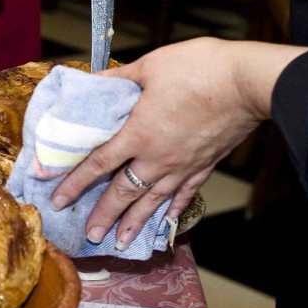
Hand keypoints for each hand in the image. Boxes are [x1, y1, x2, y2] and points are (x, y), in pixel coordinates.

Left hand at [50, 39, 307, 248]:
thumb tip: (92, 81)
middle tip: (89, 236)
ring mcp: (182, 165)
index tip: (59, 200)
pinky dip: (174, 209)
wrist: (248, 82)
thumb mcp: (150, 66)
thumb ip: (118, 78)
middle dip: (103, 216)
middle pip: (122, 193)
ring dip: (133, 223)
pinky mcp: (205, 165)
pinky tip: (166, 221)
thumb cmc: (199, 68)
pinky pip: (185, 194)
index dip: (75, 183)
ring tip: (119, 242)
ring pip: (152, 201)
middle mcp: (157, 157)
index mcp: (138, 133)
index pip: (98, 164)